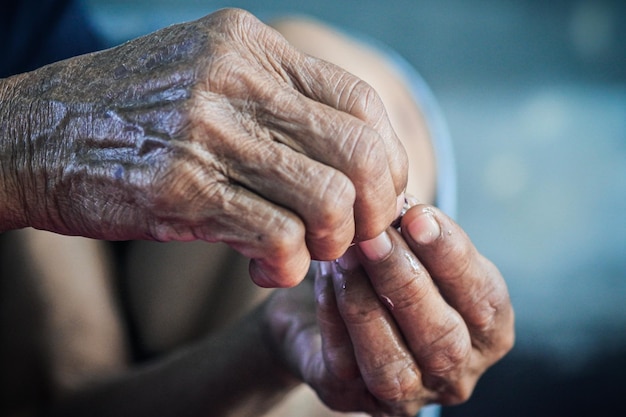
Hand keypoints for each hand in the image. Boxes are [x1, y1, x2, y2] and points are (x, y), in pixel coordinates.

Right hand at [5, 8, 406, 286]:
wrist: (29, 133)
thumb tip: (358, 166)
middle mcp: (235, 79)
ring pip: (328, 201)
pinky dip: (288, 266)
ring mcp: (207, 132)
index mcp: (251, 47)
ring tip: (305, 253)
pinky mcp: (179, 189)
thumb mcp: (209, 78)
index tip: (375, 196)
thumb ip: (280, 107)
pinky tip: (266, 269)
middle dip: (372, 210)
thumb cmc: (133, 115)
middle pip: (360, 153)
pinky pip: (278, 238)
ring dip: (331, 244)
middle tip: (351, 235)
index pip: (364, 103)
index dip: (388, 160)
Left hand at [267, 204, 513, 415]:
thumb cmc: (385, 270)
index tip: (418, 215)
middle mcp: (453, 375)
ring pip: (394, 366)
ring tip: (346, 252)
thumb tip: (400, 199)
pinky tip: (325, 276)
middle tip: (374, 235)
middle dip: (406, 281)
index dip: (452, 258)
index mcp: (488, 333)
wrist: (322, 306)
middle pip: (443, 340)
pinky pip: (343, 364)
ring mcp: (404, 397)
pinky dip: (332, 315)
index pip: (485, 301)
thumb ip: (415, 232)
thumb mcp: (412, 247)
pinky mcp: (349, 397)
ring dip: (366, 302)